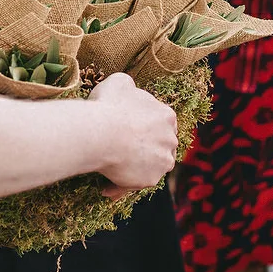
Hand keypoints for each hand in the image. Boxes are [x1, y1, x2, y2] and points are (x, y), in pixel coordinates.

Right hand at [87, 74, 177, 196]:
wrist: (102, 133)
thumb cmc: (108, 106)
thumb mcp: (119, 83)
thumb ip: (129, 87)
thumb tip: (129, 90)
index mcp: (166, 116)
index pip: (161, 124)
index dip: (145, 128)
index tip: (130, 132)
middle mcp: (170, 139)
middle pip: (159, 147)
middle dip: (143, 150)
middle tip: (119, 153)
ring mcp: (163, 161)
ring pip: (148, 167)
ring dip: (132, 171)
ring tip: (110, 175)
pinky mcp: (151, 179)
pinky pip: (133, 185)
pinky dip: (120, 186)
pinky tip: (105, 188)